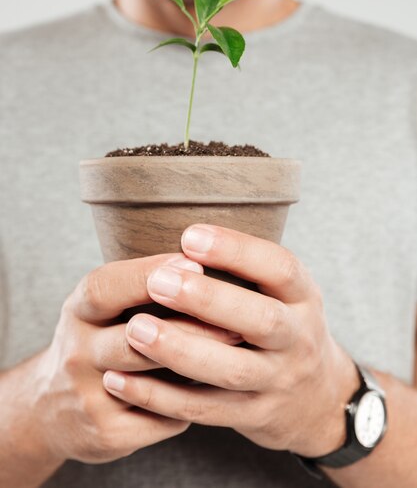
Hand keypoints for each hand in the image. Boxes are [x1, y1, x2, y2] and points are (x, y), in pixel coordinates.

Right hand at [32, 252, 241, 463]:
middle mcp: (77, 352)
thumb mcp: (103, 305)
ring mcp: (88, 396)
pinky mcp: (105, 434)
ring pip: (149, 380)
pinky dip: (190, 403)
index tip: (194, 264)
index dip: (147, 275)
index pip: (105, 288)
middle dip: (190, 325)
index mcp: (79, 311)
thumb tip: (209, 259)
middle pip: (133, 337)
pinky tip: (217, 390)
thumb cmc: (99, 337)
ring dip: (197, 363)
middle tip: (237, 317)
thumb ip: (142, 287)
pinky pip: (161, 419)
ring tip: (239, 346)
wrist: (55, 405)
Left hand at [103, 225, 359, 456]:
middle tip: (158, 282)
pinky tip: (121, 380)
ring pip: (232, 370)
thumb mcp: (282, 292)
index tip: (189, 236)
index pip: (280, 268)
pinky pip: (205, 409)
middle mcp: (298, 339)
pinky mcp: (253, 415)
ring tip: (134, 329)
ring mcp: (278, 382)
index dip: (237, 251)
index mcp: (304, 297)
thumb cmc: (279, 324)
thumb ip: (246, 269)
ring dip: (180, 350)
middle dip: (209, 301)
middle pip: (263, 321)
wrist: (314, 396)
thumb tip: (181, 236)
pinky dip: (161, 397)